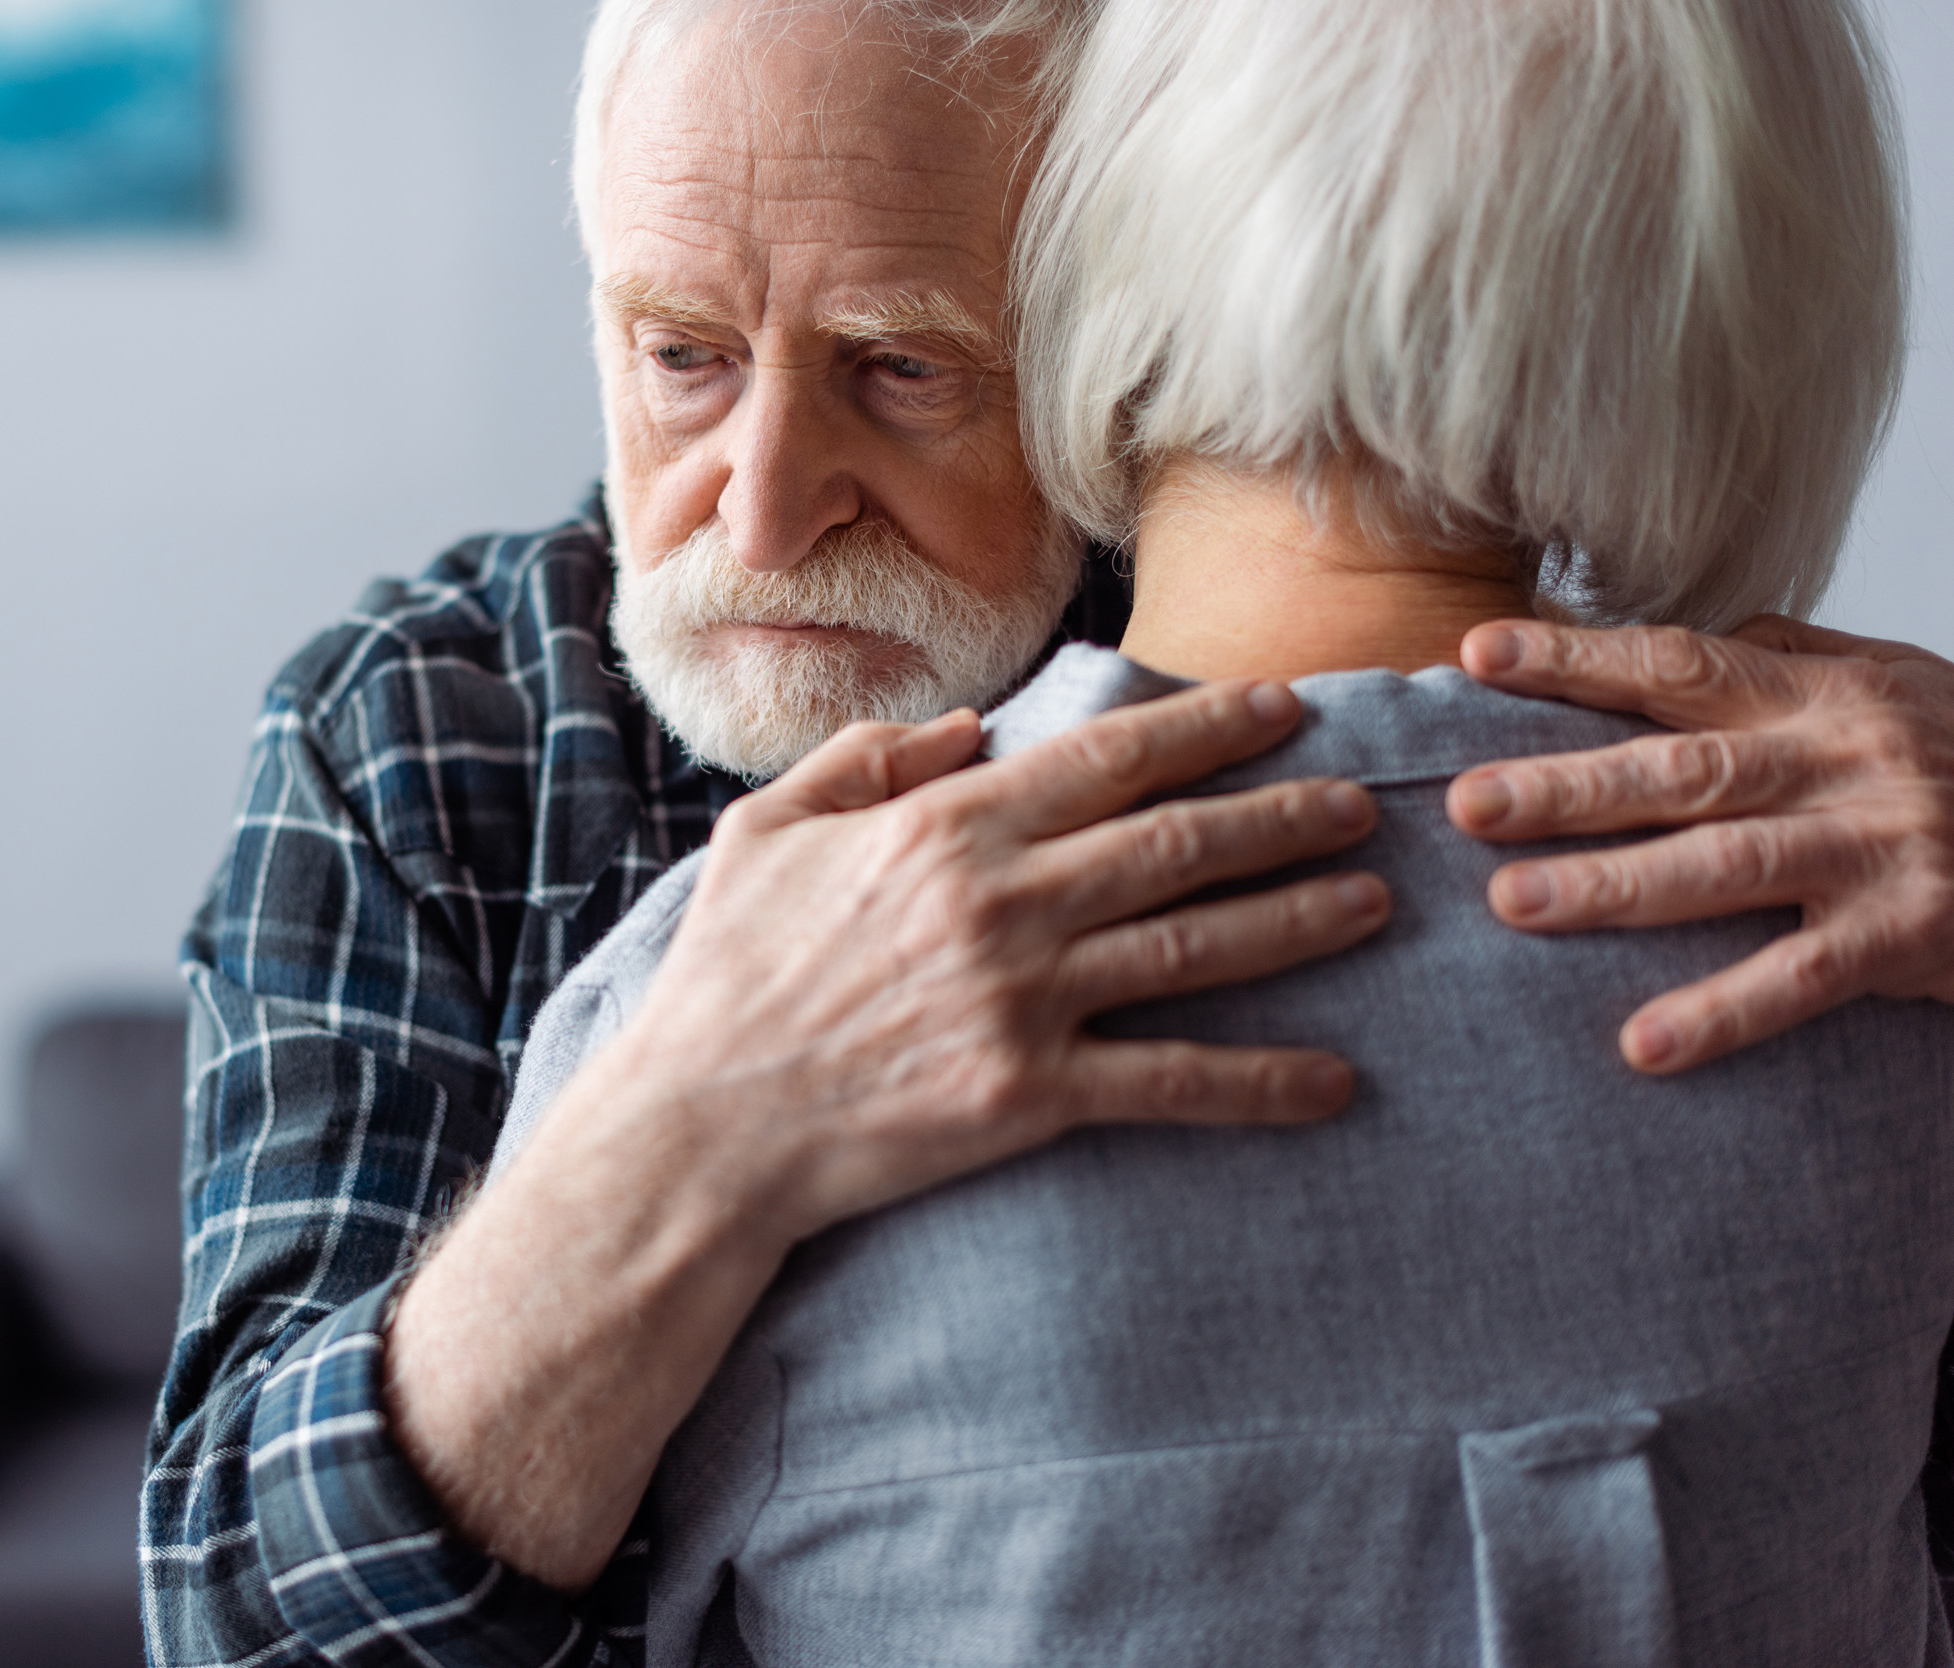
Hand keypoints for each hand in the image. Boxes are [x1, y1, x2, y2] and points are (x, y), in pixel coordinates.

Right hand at [388, 678, 1389, 1590]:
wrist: (703, 1124)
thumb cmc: (726, 973)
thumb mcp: (766, 831)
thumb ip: (866, 761)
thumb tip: (962, 727)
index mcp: (945, 826)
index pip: (1108, 757)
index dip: (1208, 727)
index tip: (1282, 709)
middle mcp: (1001, 900)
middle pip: (1178, 842)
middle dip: (1284, 814)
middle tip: (1364, 802)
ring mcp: (1021, 999)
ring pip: (1194, 946)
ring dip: (1296, 920)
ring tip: (1371, 901)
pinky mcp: (1029, 1095)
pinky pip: (1169, 1082)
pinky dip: (1260, 1083)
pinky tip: (1333, 1082)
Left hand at [1449, 617, 1953, 1073]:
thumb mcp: (1891, 682)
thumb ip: (1784, 657)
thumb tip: (1669, 642)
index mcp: (1824, 693)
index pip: (1681, 665)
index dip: (1577, 660)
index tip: (1477, 658)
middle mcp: (1846, 760)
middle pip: (1685, 771)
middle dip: (1567, 786)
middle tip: (1463, 805)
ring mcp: (1881, 848)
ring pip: (1728, 868)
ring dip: (1616, 888)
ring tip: (1515, 905)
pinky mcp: (1911, 936)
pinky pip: (1803, 981)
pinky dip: (1723, 1013)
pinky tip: (1644, 1044)